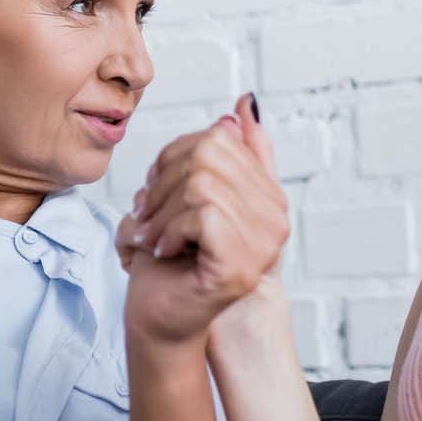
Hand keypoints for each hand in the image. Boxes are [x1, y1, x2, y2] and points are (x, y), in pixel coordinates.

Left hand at [118, 93, 288, 345]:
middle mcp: (276, 218)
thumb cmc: (168, 258)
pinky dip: (169, 230)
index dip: (173, 157)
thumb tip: (245, 105)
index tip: (154, 190)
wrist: (157, 316)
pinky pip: (202, 215)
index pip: (218, 139)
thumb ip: (221, 155)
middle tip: (145, 216)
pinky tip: (162, 250)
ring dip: (160, 212)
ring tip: (150, 236)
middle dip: (162, 183)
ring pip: (202, 184)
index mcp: (266, 194)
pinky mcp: (242, 265)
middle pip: (208, 156)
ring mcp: (264, 244)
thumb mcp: (187, 196)